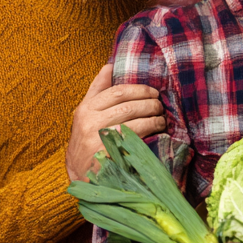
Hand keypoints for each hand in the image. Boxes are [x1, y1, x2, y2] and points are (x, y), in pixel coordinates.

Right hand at [65, 64, 165, 180]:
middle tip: (160, 106)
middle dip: (149, 104)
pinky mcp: (110, 155)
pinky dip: (151, 133)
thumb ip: (97, 91)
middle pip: (128, 106)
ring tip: (161, 119)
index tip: (152, 92)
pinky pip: (136, 139)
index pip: (116, 91)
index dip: (139, 90)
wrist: (80, 175)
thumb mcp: (85, 114)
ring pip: (134, 121)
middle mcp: (89, 123)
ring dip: (154, 119)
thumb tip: (109, 66)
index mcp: (85, 109)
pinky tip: (158, 133)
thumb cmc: (86, 141)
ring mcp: (98, 139)